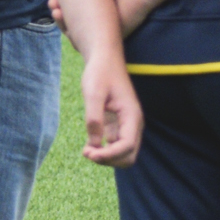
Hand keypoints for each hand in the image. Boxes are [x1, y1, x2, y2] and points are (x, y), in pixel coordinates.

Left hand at [81, 48, 142, 165]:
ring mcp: (126, 126)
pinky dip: (103, 151)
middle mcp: (133, 124)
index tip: (89, 153)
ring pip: (122, 154)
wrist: (105, 60)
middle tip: (87, 152)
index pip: (127, 147)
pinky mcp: (117, 126)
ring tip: (86, 150)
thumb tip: (94, 144)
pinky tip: (88, 146)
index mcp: (132, 116)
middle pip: (128, 156)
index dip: (109, 155)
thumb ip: (94, 118)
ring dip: (106, 158)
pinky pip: (114, 146)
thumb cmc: (100, 73)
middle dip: (109, 160)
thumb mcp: (93, 92)